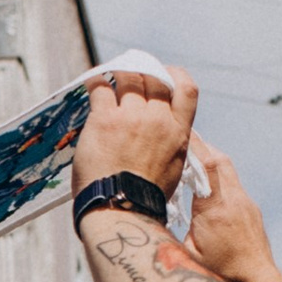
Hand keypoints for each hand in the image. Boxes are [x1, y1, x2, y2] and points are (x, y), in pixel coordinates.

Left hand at [75, 60, 199, 200]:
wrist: (121, 209)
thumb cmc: (143, 198)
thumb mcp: (172, 168)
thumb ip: (169, 144)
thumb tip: (160, 133)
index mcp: (179, 133)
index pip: (187, 89)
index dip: (175, 75)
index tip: (165, 73)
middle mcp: (159, 120)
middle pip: (153, 79)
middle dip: (142, 74)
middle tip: (130, 76)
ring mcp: (132, 117)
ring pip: (128, 79)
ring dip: (120, 75)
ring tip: (110, 78)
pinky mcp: (106, 119)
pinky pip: (101, 88)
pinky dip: (97, 83)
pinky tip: (93, 84)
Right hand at [182, 132, 274, 281]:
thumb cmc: (221, 275)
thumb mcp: (187, 257)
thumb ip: (171, 234)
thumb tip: (148, 221)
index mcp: (215, 212)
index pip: (206, 167)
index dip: (193, 146)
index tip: (178, 133)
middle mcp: (234, 202)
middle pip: (219, 159)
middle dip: (201, 146)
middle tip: (181, 138)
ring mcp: (245, 203)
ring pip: (227, 169)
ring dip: (209, 159)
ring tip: (190, 156)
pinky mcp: (250, 209)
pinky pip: (232, 183)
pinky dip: (218, 175)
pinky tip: (205, 183)